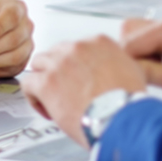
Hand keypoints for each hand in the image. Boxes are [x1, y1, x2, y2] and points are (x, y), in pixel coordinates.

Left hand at [19, 36, 146, 145]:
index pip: (77, 47)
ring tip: (52, 99)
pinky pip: (29, 83)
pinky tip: (46, 109)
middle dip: (58, 71)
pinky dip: (34, 97)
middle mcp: (77, 49)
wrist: (121, 117)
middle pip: (56, 53)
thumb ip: (118, 64)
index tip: (78, 79)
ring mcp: (60, 64)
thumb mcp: (132, 71)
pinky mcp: (47, 83)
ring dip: (44, 81)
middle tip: (65, 89)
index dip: (76, 65)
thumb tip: (114, 70)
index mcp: (99, 43)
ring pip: (39, 64)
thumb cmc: (128, 102)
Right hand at [121, 15, 161, 110]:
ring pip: (138, 39)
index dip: (125, 64)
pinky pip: (151, 45)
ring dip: (141, 59)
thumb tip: (123, 72)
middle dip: (131, 58)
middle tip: (144, 78)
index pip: (129, 41)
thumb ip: (149, 73)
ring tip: (160, 76)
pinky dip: (151, 60)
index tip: (127, 80)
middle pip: (129, 34)